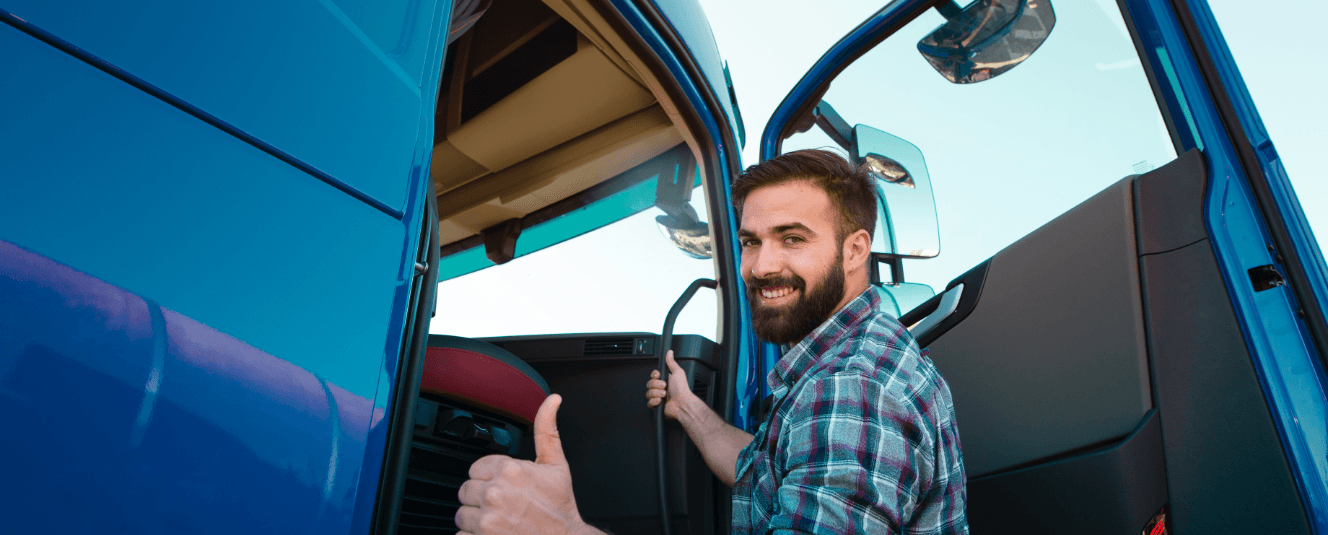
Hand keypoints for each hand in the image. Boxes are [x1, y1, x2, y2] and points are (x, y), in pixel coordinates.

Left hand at [455, 394, 597, 534]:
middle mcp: (496, 493)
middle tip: (504, 506)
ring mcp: (487, 520)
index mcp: (510, 470)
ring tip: (501, 522)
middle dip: (481, 499)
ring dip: (477, 521)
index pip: (475, 470)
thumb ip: (546, 429)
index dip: (489, 479)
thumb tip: (552, 400)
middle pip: (465, 492)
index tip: (505, 488)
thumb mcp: (556, 464)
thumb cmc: (560, 506)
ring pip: (462, 515)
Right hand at [645, 350, 696, 419]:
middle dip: (656, 385)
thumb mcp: (677, 372)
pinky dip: (654, 402)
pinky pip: (649, 403)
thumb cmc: (682, 389)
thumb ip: (671, 362)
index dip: (654, 376)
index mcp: (665, 380)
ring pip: (648, 393)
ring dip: (656, 393)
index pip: (653, 376)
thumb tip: (670, 352)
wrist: (683, 404)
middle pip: (649, 384)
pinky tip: (660, 401)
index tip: (659, 375)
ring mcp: (658, 397)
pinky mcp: (656, 406)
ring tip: (664, 395)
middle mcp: (660, 389)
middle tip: (665, 386)